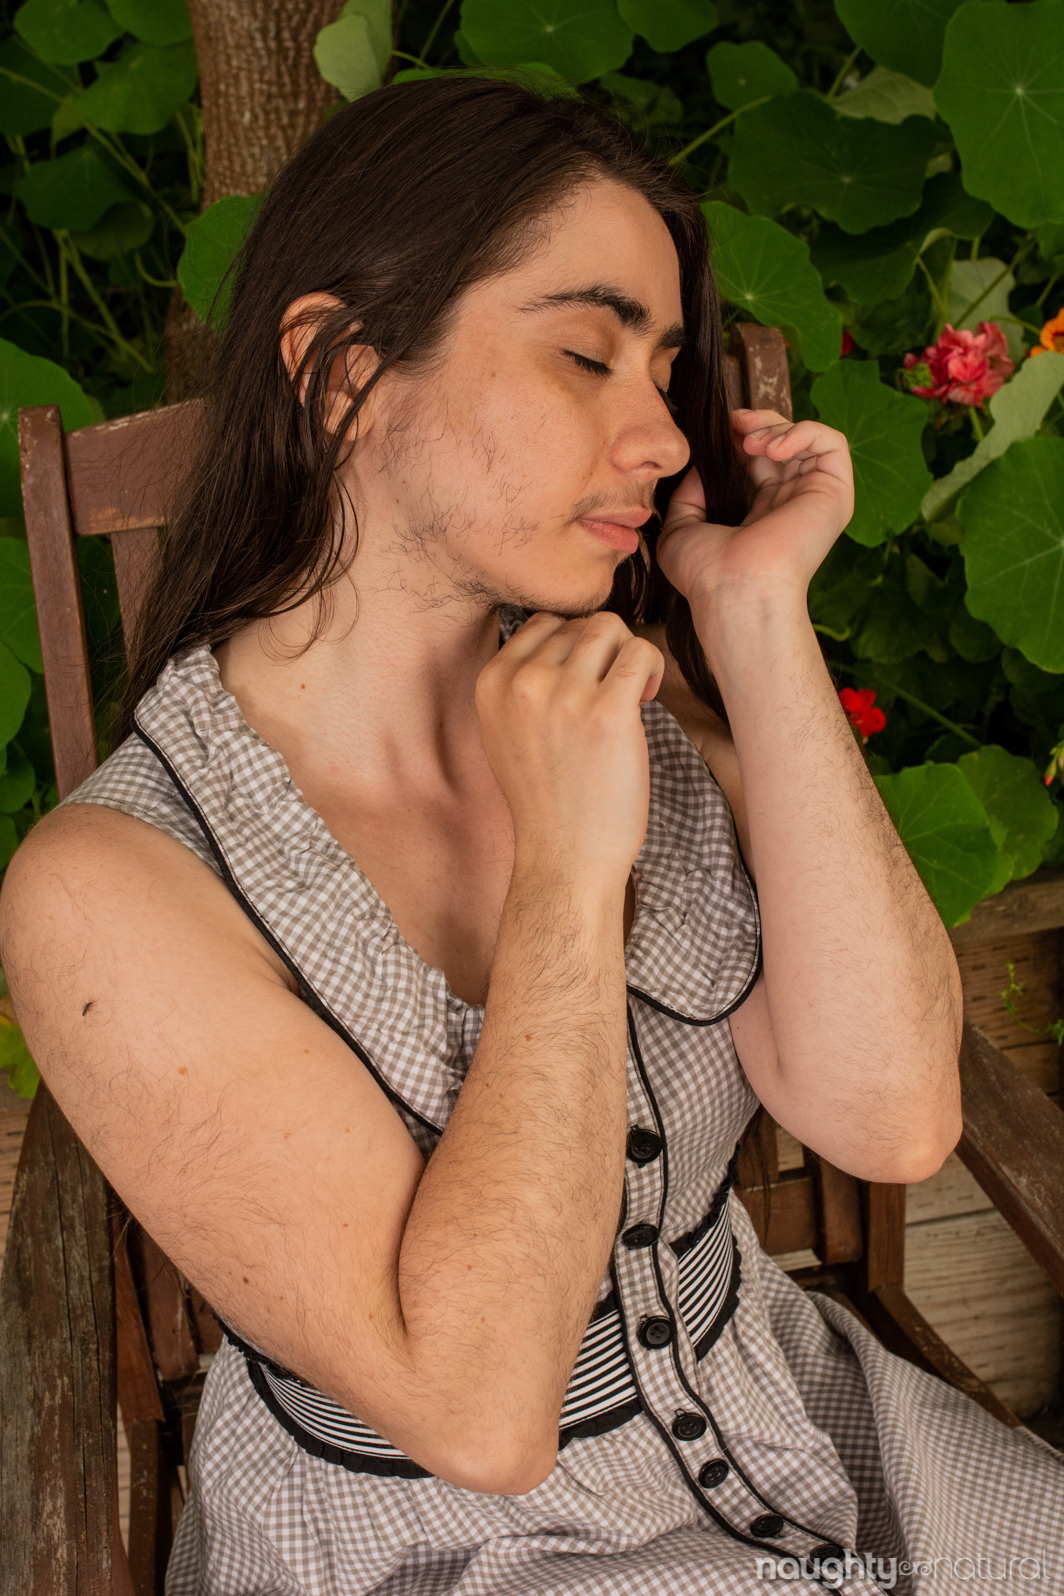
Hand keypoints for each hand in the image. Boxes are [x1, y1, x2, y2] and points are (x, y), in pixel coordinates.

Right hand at [476, 613, 663, 882]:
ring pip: (610, 627)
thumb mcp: (506, 733)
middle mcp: (523, 683)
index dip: (575, 644)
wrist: (565, 857)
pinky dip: (651, 667)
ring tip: (633, 692)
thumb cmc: (545, 800)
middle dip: (604, 652)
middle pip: (580, 624)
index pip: (544, 623)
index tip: (587, 679)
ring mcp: (564, 695)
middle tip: (614, 692)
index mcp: (492, 682)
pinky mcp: (607, 712)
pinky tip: (647, 697)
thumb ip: (522, 684)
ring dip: (629, 653)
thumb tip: (570, 639)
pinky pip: (640, 653)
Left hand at [656, 409, 853, 611]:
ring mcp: (816, 499)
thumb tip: (699, 470)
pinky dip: (803, 431)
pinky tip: (772, 448)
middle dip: (758, 424)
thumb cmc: (706, 574)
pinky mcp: (835, 494)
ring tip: (750, 443)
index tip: (720, 432)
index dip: (741, 437)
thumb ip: (688, 496)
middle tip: (733, 424)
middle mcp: (792, 505)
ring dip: (777, 427)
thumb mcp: (682, 529)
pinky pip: (832, 443)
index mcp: (763, 515)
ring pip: (809, 439)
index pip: (761, 461)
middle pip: (785, 444)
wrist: (733, 590)